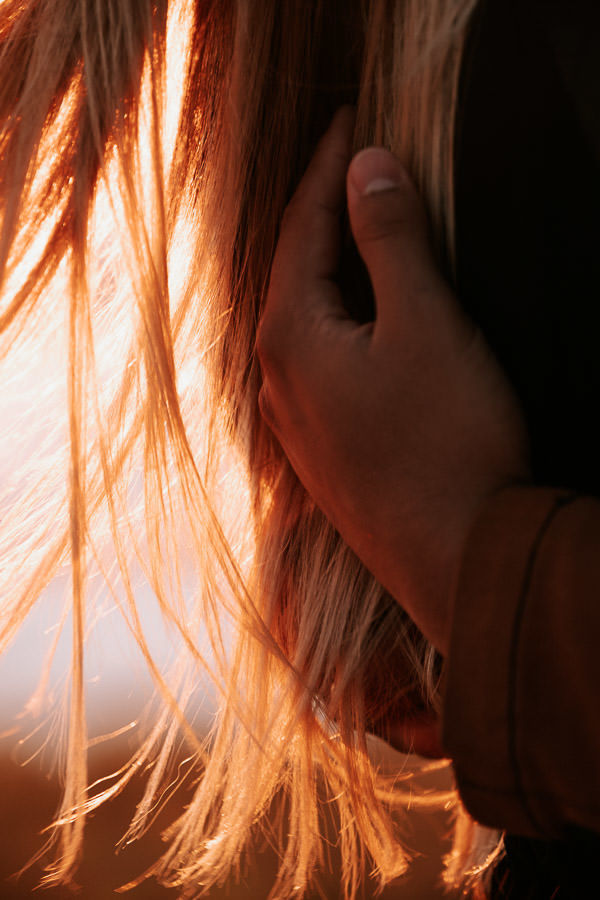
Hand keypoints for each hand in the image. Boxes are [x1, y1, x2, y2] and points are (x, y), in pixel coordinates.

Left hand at [257, 107, 528, 655]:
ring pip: (303, 321)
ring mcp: (294, 423)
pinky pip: (317, 364)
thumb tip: (366, 168)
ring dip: (330, 271)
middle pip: (294, 272)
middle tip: (352, 166)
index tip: (351, 120)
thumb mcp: (425, 325)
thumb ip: (390, 241)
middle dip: (322, 214)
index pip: (301, 226)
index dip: (328, 167)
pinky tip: (358, 323)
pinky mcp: (322, 452)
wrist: (456, 561)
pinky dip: (337, 322)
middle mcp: (275, 380)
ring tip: (356, 233)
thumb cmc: (445, 444)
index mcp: (290, 337)